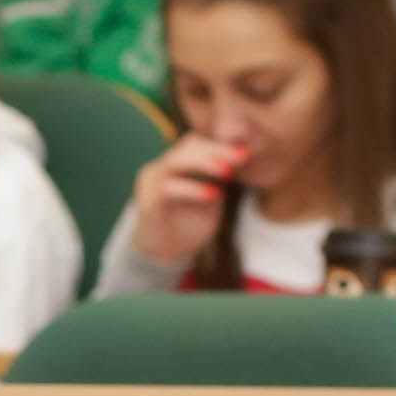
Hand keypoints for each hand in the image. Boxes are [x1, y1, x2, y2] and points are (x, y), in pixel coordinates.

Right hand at [129, 132, 246, 272]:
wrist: (167, 254)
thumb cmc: (191, 224)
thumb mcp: (213, 196)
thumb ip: (221, 177)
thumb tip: (244, 156)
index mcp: (178, 163)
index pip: (198, 141)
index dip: (222, 142)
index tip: (248, 150)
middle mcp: (162, 167)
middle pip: (187, 146)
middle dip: (217, 149)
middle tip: (242, 156)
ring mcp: (151, 183)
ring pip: (175, 161)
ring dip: (204, 164)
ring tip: (228, 172)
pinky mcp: (147, 202)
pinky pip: (168, 189)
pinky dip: (192, 189)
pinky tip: (213, 194)